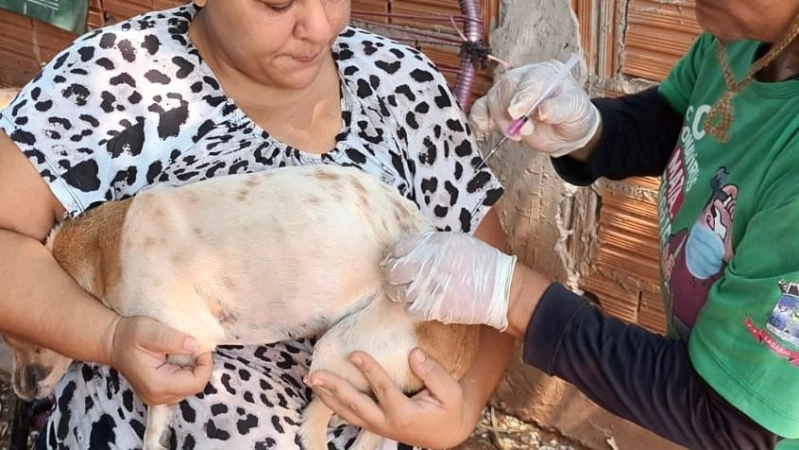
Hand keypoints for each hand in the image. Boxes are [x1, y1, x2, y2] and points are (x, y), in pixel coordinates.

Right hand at [106, 316, 212, 404]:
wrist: (112, 342)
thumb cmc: (129, 335)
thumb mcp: (150, 331)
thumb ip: (172, 339)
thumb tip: (193, 345)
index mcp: (158, 384)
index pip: (196, 382)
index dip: (205, 364)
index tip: (200, 346)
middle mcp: (158, 397)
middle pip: (195, 386)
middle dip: (200, 366)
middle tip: (193, 347)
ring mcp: (158, 398)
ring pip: (190, 387)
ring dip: (194, 369)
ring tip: (184, 352)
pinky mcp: (159, 393)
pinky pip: (182, 386)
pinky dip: (186, 372)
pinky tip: (178, 359)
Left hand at [307, 349, 477, 448]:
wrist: (445, 433)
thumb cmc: (448, 409)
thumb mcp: (451, 392)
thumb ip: (434, 373)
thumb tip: (413, 354)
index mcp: (406, 415)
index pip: (384, 391)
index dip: (370, 372)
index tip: (355, 353)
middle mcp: (386, 423)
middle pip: (356, 405)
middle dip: (335, 388)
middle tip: (317, 373)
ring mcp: (377, 425)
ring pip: (346, 412)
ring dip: (327, 396)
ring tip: (310, 379)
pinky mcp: (372, 423)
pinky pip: (348, 414)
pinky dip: (332, 402)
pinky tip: (320, 390)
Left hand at [382, 231, 515, 330]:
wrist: (499, 288)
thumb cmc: (482, 262)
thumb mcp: (455, 241)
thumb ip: (431, 244)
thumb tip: (412, 250)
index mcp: (431, 244)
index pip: (397, 248)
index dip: (393, 255)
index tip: (394, 259)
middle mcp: (425, 265)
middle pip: (392, 271)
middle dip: (391, 274)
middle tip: (395, 277)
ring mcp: (426, 288)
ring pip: (397, 292)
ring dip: (399, 291)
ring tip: (406, 290)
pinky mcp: (431, 308)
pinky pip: (409, 309)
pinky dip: (412, 307)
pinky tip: (420, 303)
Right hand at [470, 59, 599, 156]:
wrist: (567, 132)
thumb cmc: (573, 115)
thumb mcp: (575, 110)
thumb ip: (559, 108)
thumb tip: (543, 111)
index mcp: (546, 72)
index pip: (530, 79)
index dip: (522, 96)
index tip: (517, 113)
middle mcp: (525, 78)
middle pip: (506, 86)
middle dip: (510, 110)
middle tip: (524, 130)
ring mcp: (509, 93)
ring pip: (493, 99)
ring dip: (500, 120)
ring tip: (518, 135)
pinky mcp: (499, 108)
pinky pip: (482, 108)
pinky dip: (478, 117)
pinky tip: (482, 127)